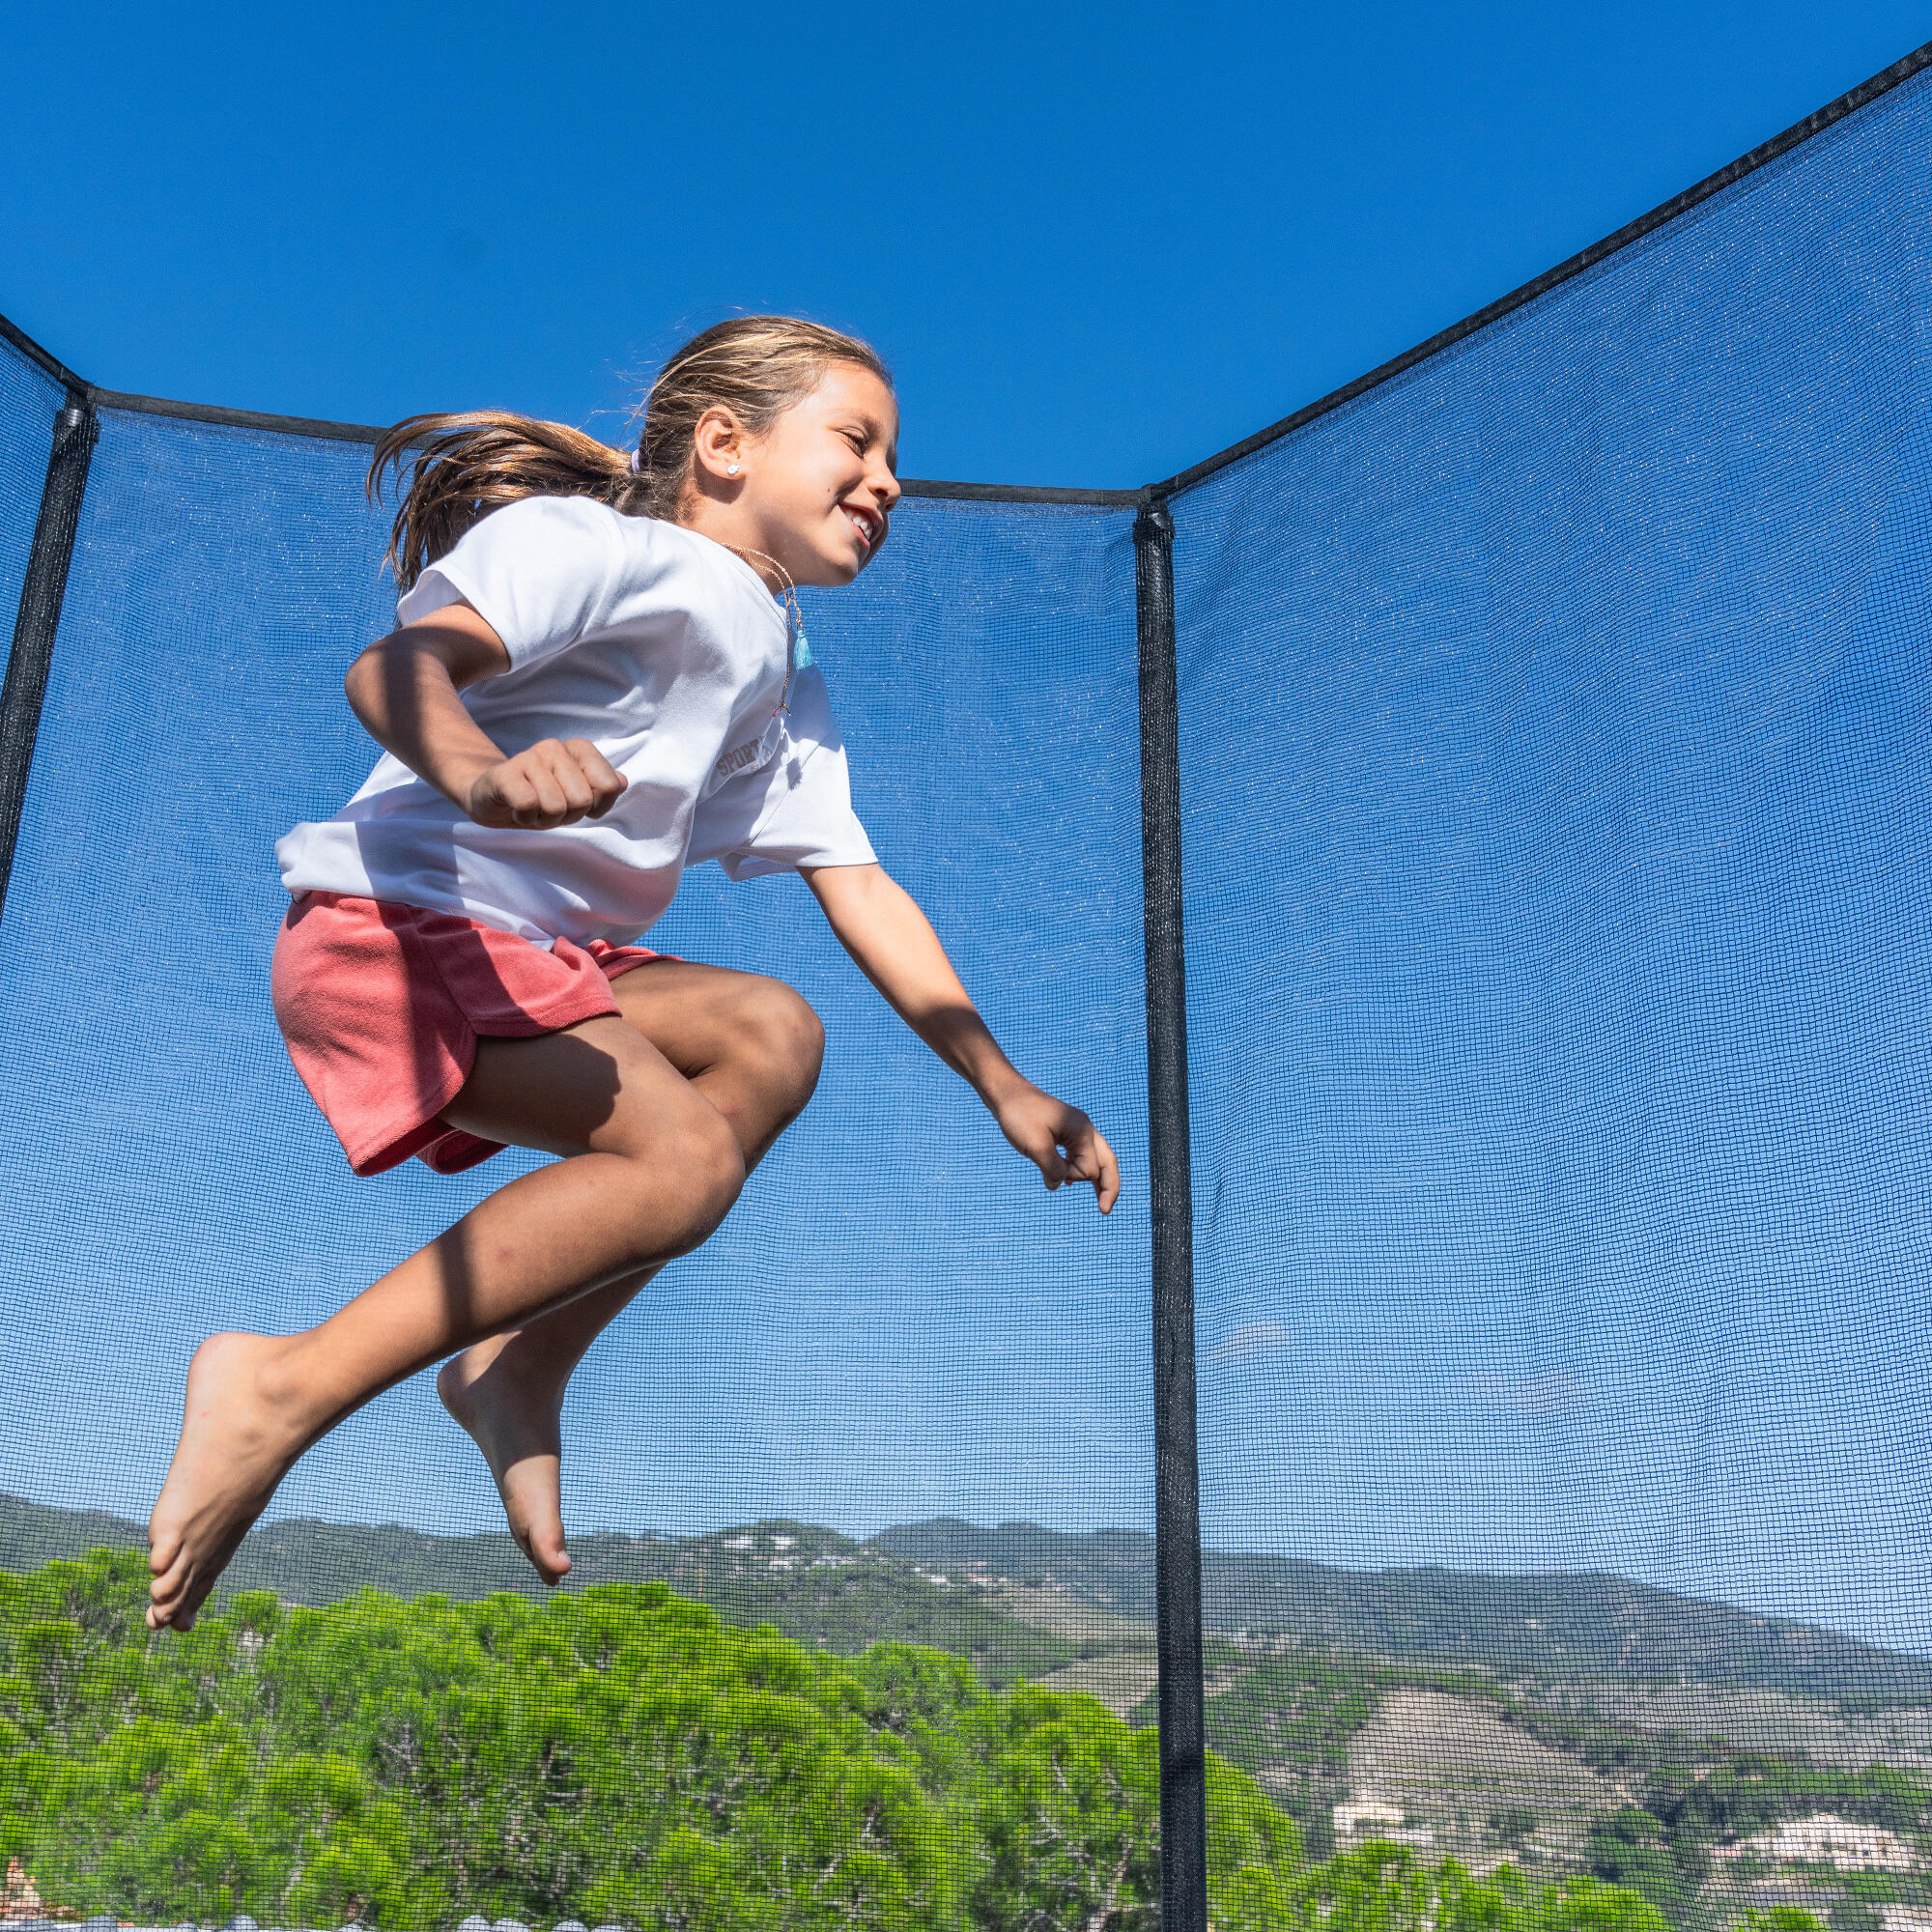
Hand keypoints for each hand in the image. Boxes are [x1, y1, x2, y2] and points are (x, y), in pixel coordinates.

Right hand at [464, 739, 626, 828]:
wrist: (492, 797)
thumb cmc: (541, 797)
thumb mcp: (577, 795)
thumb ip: (604, 788)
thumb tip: (622, 782)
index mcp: (579, 749)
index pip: (609, 786)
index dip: (597, 807)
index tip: (577, 804)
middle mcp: (555, 747)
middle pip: (582, 800)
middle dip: (568, 816)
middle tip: (550, 809)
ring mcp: (528, 757)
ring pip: (556, 807)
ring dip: (544, 819)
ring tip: (533, 809)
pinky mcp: (505, 773)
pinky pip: (529, 806)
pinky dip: (525, 818)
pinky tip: (516, 810)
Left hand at [993, 1081, 1120, 1213]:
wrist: (1006, 1094)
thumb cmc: (1019, 1116)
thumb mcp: (1036, 1147)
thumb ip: (1053, 1169)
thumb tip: (1059, 1185)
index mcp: (1082, 1132)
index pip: (1089, 1168)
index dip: (1072, 1177)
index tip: (1051, 1171)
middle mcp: (1084, 1129)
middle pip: (1106, 1162)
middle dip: (1109, 1187)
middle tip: (1105, 1211)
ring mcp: (1075, 1129)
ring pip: (1094, 1158)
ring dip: (1094, 1179)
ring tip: (1100, 1202)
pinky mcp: (1063, 1131)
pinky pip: (1079, 1153)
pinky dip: (1077, 1168)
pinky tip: (1067, 1180)